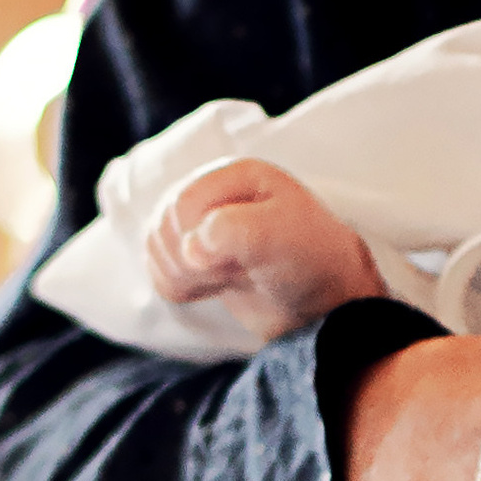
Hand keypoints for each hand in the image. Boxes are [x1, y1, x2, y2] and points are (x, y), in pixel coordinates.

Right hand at [146, 159, 387, 342]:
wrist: (324, 304)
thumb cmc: (312, 263)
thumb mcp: (281, 239)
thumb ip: (233, 231)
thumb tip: (191, 248)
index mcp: (237, 175)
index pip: (182, 204)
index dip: (197, 240)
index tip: (231, 262)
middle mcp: (217, 193)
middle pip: (164, 223)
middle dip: (189, 260)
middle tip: (231, 272)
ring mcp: (204, 223)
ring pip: (155, 244)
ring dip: (182, 274)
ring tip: (225, 279)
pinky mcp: (197, 253)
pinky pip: (158, 266)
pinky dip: (176, 284)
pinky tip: (212, 287)